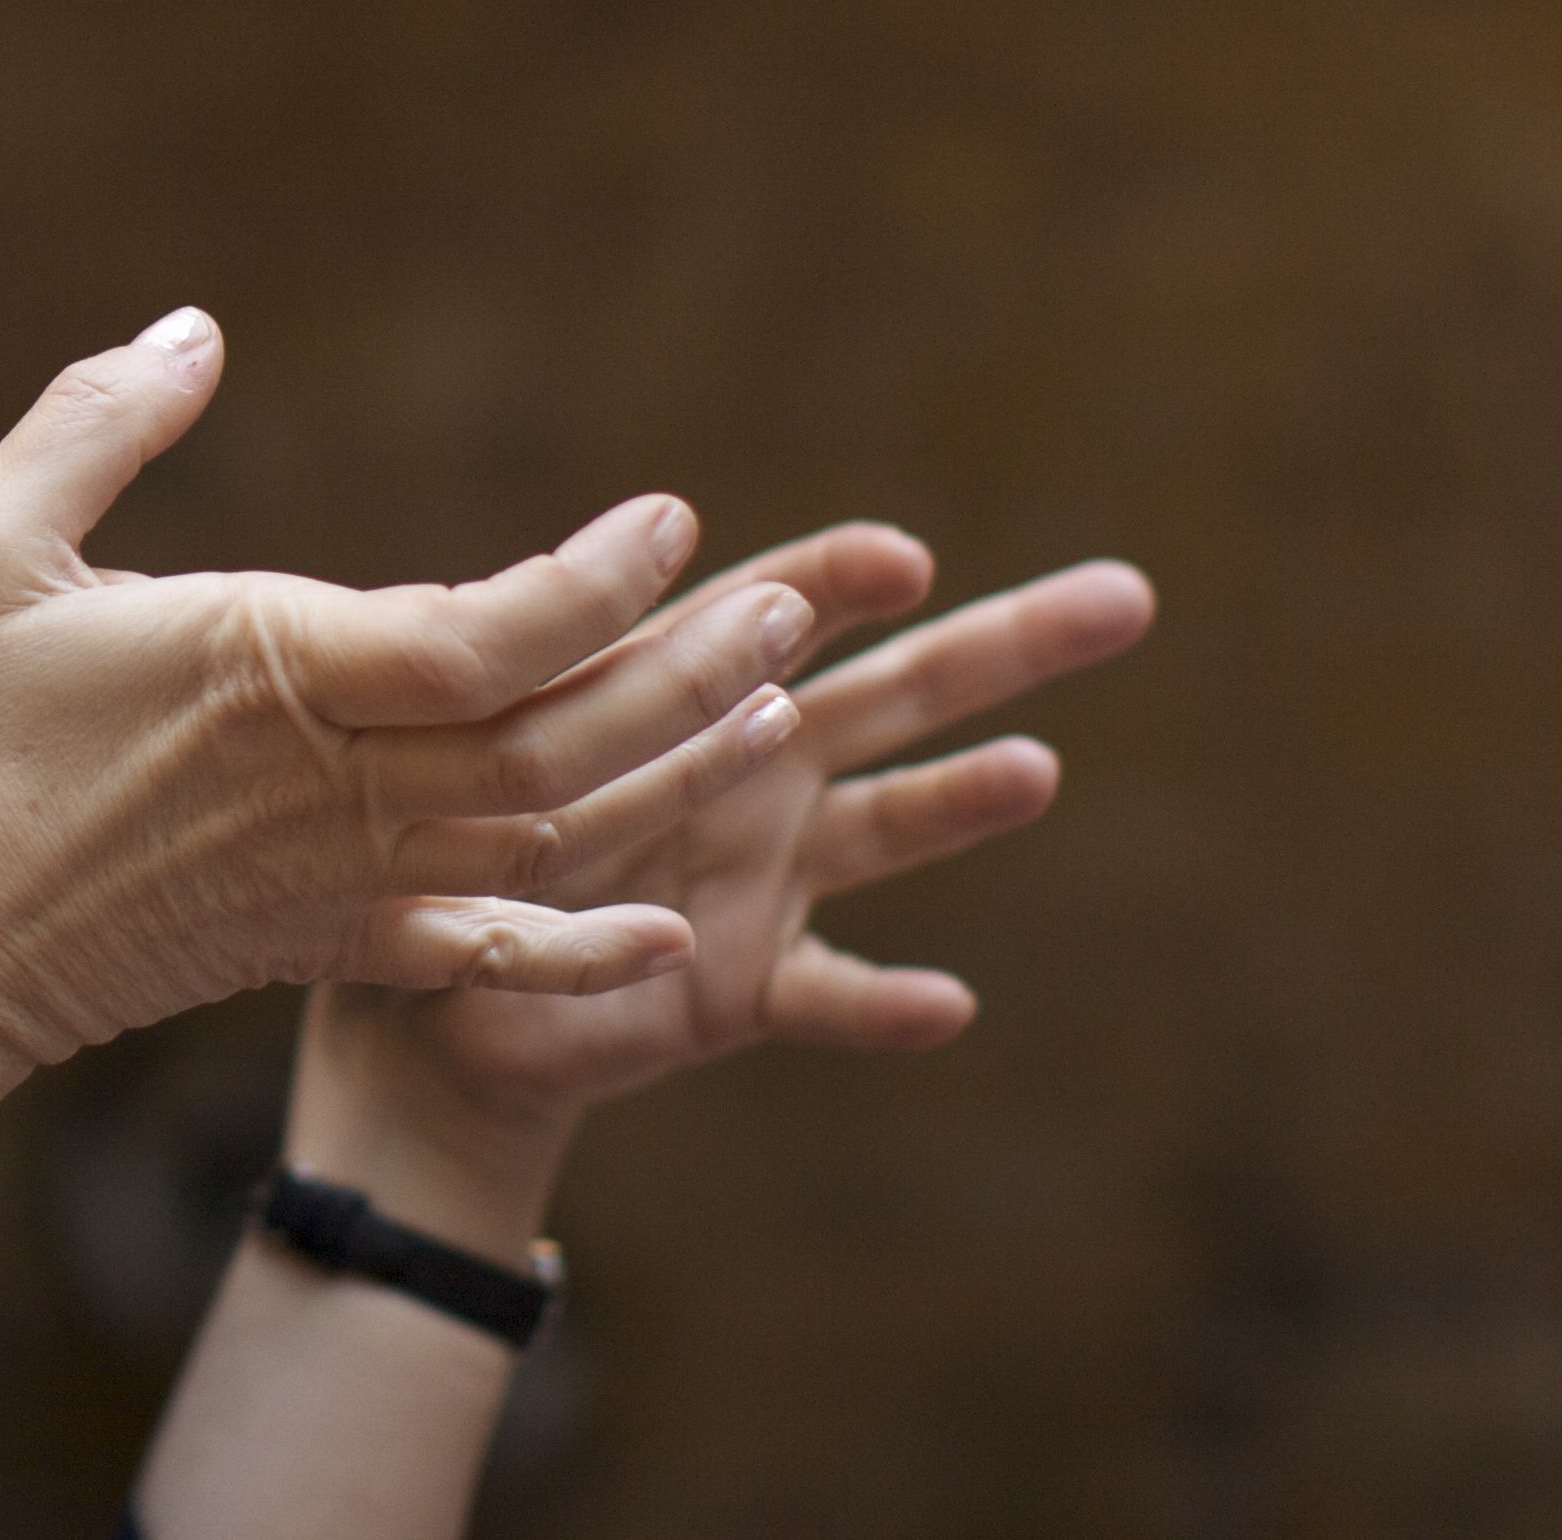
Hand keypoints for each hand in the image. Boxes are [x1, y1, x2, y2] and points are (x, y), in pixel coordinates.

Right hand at [0, 311, 825, 1130]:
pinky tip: (672, 932)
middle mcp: (330, 789)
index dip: (598, 585)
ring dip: (667, 782)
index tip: (673, 520)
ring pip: (544, 841)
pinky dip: (584, 947)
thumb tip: (194, 331)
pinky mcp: (312, 946)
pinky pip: (479, 957)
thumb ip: (96, 424)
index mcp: (270, 677)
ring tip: (771, 717)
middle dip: (688, 675)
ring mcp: (332, 883)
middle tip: (790, 610)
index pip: (487, 639)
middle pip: (557, 745)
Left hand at [287, 526, 1154, 1194]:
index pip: (783, 608)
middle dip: (1008, 643)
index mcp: (693, 689)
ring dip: (960, 800)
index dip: (838, 580)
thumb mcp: (487, 735)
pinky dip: (886, 1004)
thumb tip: (593, 576)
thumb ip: (548, 669)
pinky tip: (946, 1004)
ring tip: (1036, 770)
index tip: (901, 557)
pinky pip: (831, 994)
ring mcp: (769, 876)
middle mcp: (757, 768)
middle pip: (898, 692)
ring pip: (890, 826)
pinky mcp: (749, 985)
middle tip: (1126, 595)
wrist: (434, 996)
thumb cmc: (456, 832)